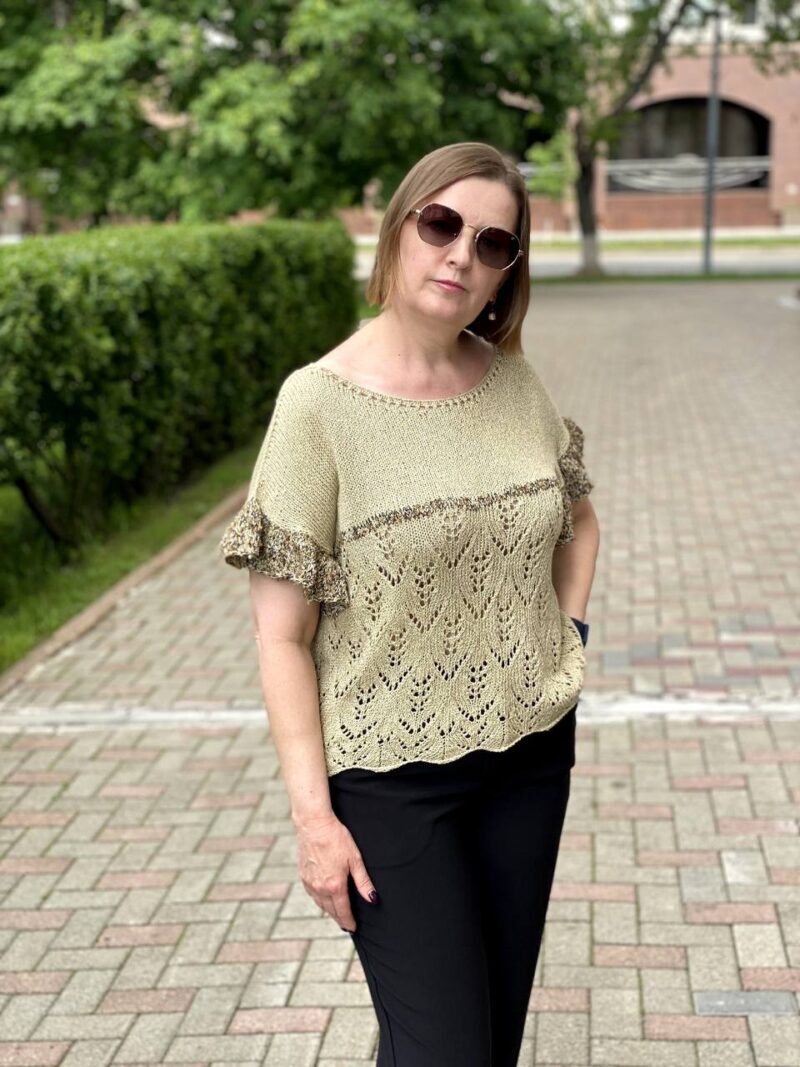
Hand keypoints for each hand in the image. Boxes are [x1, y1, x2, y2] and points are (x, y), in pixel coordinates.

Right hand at [295, 812, 378, 933]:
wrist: (314, 825)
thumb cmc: (336, 838)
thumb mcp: (355, 859)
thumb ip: (363, 882)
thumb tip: (373, 899)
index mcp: (335, 886)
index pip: (343, 911)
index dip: (349, 922)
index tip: (353, 928)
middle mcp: (320, 888)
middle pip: (331, 910)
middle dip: (339, 918)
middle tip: (346, 924)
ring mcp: (310, 883)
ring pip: (320, 904)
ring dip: (329, 910)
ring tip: (337, 913)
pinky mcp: (303, 876)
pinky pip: (312, 895)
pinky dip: (319, 900)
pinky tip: (324, 898)